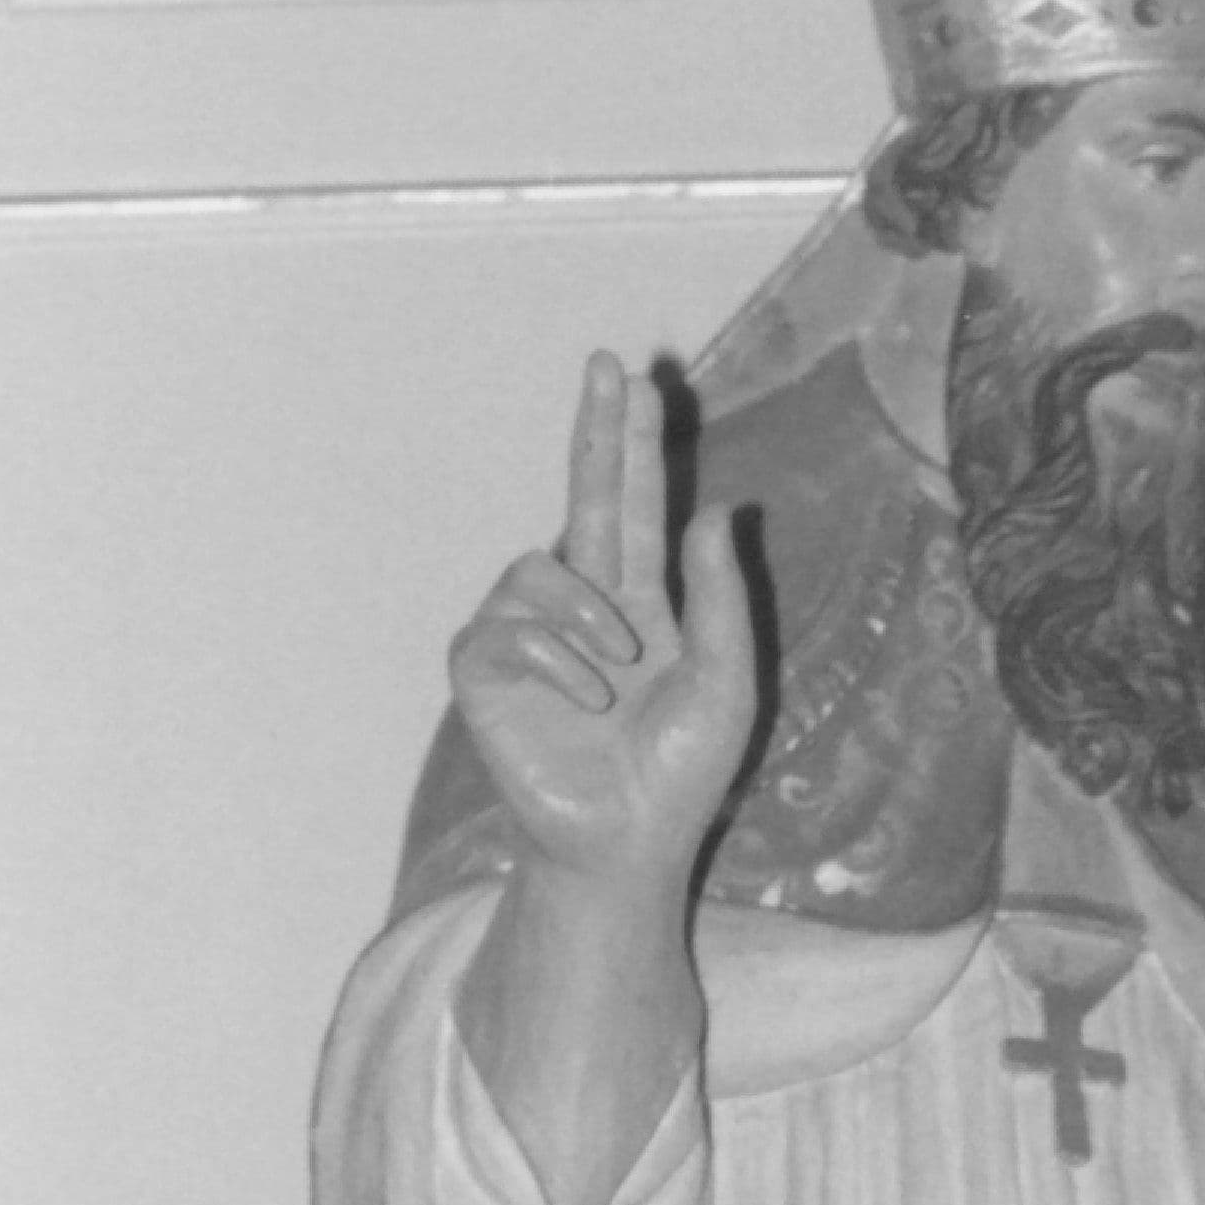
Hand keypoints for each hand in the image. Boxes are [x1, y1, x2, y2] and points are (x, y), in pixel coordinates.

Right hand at [448, 353, 755, 891]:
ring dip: (585, 615)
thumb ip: (716, 597)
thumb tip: (712, 508)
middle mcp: (579, 606)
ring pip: (538, 567)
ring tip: (615, 673)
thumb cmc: (678, 774)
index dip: (632, 445)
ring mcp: (524, 634)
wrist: (627, 839)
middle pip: (580, 495)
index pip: (632, 507)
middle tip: (604, 365)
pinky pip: (507, 626)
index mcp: (638, 603)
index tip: (636, 381)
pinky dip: (553, 659)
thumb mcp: (722, 681)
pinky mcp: (482, 669)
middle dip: (594, 431)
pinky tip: (582, 702)